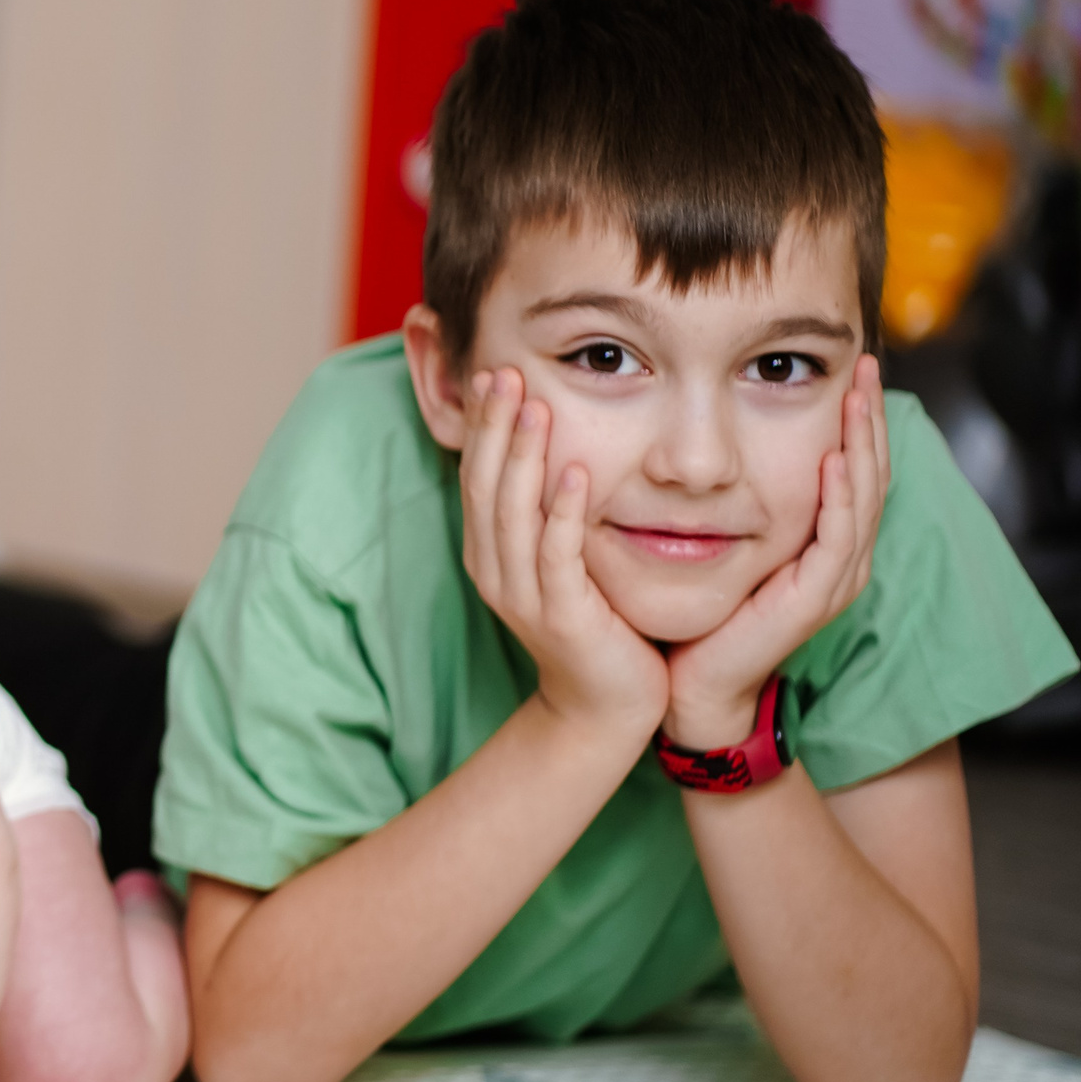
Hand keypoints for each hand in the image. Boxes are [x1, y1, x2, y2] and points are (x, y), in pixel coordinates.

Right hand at [457, 369, 668, 738]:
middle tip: (505, 373)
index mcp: (488, 553)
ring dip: (523, 458)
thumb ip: (549, 515)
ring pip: (513, 514)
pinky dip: (564, 511)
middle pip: (485, 486)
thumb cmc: (594, 627)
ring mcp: (522, 594)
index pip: (476, 476)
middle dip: (494, 428)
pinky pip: (558, 554)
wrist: (604, 708)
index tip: (493, 374)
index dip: (482, 426)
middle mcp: (494, 570)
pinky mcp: (561, 615)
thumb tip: (559, 451)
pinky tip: (579, 473)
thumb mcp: (560, 563)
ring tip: (535, 408)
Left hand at [666, 357, 889, 748]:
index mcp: (822, 542)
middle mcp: (838, 557)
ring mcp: (833, 578)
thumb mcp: (722, 541)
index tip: (846, 366)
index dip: (854, 419)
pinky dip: (839, 497)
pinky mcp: (814, 599)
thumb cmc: (702, 612)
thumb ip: (734, 500)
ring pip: (862, 497)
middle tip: (861, 364)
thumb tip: (709, 445)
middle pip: (868, 473)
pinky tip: (833, 459)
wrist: (693, 683)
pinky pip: (837, 538)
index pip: (851, 467)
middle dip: (867, 418)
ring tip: (857, 397)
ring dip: (861, 444)